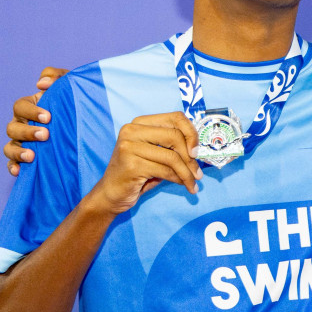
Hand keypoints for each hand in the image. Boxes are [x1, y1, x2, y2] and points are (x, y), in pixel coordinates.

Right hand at [4, 67, 68, 174]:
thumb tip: (41, 83)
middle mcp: (22, 125)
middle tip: (45, 135)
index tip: (49, 116)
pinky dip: (13, 167)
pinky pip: (13, 164)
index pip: (20, 106)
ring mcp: (22, 143)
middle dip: (27, 132)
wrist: (89, 127)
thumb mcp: (71, 87)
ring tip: (32, 156)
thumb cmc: (76, 104)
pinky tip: (19, 171)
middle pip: (12, 128)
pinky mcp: (25, 160)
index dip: (31, 111)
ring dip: (18, 151)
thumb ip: (57, 77)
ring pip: (9, 147)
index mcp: (30, 107)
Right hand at [85, 113, 201, 214]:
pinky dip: (179, 179)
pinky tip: (183, 185)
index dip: (192, 133)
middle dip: (191, 158)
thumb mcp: (157, 154)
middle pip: (175, 136)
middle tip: (198, 173)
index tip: (197, 151)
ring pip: (172, 157)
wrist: (112, 194)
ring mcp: (129, 147)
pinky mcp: (131, 164)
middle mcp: (132, 130)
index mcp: (140, 123)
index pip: (175, 117)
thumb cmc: (138, 173)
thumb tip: (199, 149)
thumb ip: (173, 146)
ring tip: (193, 183)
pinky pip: (166, 171)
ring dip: (187, 173)